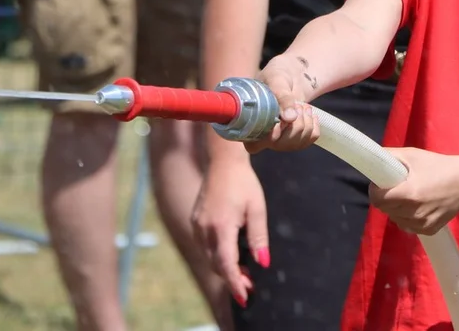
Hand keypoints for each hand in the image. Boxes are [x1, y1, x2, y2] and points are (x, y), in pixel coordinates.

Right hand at [191, 157, 268, 307]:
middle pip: (217, 264)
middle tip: (250, 285)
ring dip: (224, 267)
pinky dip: (217, 254)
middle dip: (232, 278)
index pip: (226, 265)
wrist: (223, 162)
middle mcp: (205, 229)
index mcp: (222, 226)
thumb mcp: (257, 209)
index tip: (244, 297)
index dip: (235, 284)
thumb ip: (259, 238)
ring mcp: (198, 225)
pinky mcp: (195, 221)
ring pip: (210, 257)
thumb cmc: (243, 182)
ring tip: (244, 272)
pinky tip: (231, 253)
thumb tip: (263, 263)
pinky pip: (205, 246)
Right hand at [242, 54, 320, 153]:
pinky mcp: (298, 138)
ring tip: (299, 104)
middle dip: (293, 122)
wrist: (291, 75)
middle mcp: (264, 137)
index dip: (267, 138)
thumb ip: (281, 96)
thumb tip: (290, 118)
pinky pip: (311, 137)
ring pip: (298, 141)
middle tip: (294, 103)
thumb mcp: (276, 80)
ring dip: (305, 119)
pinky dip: (314, 122)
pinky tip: (307, 112)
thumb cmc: (276, 75)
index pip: (253, 146)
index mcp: (250, 124)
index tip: (279, 121)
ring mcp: (282, 140)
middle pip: (281, 144)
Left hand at [369, 148, 458, 235]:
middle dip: (386, 197)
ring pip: (395, 218)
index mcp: (409, 194)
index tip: (381, 183)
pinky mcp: (429, 231)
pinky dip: (407, 217)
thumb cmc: (439, 165)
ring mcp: (423, 224)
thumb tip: (370, 157)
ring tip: (410, 194)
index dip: (375, 190)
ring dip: (396, 208)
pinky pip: (407, 226)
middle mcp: (415, 213)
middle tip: (397, 186)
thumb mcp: (412, 155)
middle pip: (385, 209)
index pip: (377, 199)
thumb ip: (389, 156)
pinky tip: (419, 205)